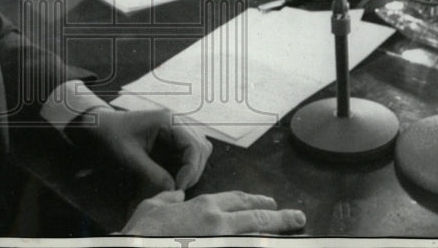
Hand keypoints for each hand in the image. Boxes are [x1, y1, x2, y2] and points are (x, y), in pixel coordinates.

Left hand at [68, 108, 212, 194]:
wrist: (102, 127)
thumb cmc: (113, 136)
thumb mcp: (130, 157)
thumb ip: (152, 173)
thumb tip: (173, 189)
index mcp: (168, 120)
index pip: (194, 145)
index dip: (191, 169)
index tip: (178, 187)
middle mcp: (176, 122)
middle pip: (201, 147)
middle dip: (193, 170)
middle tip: (177, 189)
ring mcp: (176, 129)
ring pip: (198, 150)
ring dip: (191, 168)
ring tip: (176, 184)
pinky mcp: (172, 138)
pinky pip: (188, 152)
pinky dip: (185, 166)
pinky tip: (173, 177)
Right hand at [121, 190, 305, 235]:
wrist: (139, 247)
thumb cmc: (143, 232)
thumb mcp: (152, 206)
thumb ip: (167, 198)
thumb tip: (175, 195)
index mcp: (204, 206)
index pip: (237, 199)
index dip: (256, 200)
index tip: (269, 203)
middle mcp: (218, 223)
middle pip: (257, 218)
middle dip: (280, 217)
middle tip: (298, 217)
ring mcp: (222, 243)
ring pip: (258, 238)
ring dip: (277, 236)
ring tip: (295, 235)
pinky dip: (260, 247)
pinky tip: (272, 247)